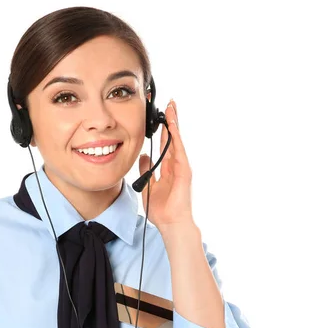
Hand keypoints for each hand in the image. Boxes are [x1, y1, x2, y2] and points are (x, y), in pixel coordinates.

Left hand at [138, 99, 195, 231]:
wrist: (170, 223)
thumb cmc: (161, 209)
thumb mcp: (147, 185)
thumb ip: (145, 170)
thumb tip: (143, 155)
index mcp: (167, 168)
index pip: (164, 144)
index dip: (161, 130)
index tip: (157, 115)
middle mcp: (175, 165)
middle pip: (172, 138)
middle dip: (170, 121)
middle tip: (168, 103)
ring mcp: (181, 167)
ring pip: (177, 141)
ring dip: (174, 124)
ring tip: (171, 108)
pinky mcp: (184, 171)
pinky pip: (179, 151)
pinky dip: (176, 137)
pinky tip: (172, 125)